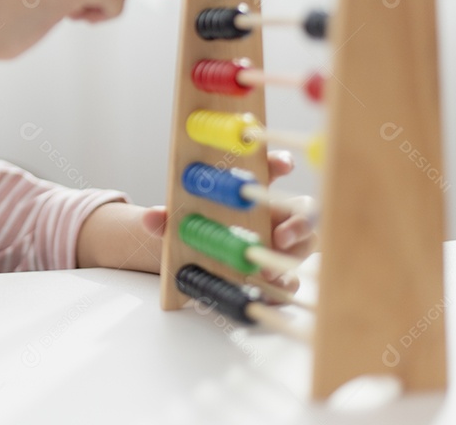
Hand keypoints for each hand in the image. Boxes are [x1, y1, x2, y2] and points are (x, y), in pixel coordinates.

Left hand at [138, 150, 316, 290]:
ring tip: (266, 270)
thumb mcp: (174, 223)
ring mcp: (280, 245)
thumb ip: (164, 220)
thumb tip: (151, 217)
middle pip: (303, 211)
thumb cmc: (190, 229)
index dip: (280, 163)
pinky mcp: (277, 274)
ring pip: (304, 246)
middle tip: (280, 235)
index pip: (271, 169)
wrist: (188, 260)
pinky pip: (290, 280)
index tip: (282, 165)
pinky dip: (283, 286)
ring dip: (291, 257)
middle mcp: (273, 215)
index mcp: (250, 191)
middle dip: (299, 220)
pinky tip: (267, 292)